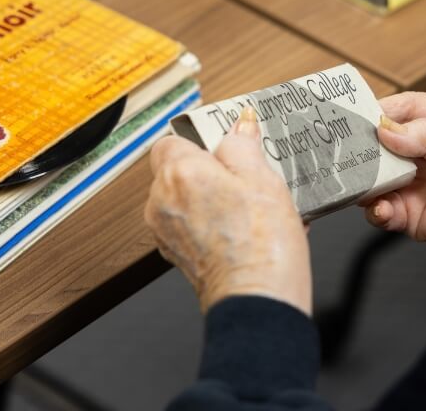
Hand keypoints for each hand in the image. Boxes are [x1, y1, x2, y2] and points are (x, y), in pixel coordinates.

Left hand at [145, 108, 311, 314]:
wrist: (257, 300)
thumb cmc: (260, 246)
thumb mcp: (263, 177)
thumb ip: (244, 144)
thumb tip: (239, 126)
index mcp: (179, 173)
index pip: (173, 139)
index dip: (201, 138)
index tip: (228, 143)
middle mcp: (162, 201)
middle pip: (179, 169)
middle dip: (211, 169)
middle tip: (248, 175)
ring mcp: (166, 230)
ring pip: (187, 198)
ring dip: (214, 196)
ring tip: (253, 204)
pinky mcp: (176, 254)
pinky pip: (191, 224)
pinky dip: (213, 221)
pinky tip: (247, 227)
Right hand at [363, 93, 425, 290]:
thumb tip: (387, 130)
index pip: (410, 107)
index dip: (384, 108)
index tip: (359, 113)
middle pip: (389, 139)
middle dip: (369, 143)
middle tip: (348, 146)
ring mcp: (424, 184)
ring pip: (381, 174)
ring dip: (369, 176)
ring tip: (362, 178)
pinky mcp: (416, 216)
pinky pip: (385, 208)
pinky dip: (377, 208)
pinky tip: (382, 208)